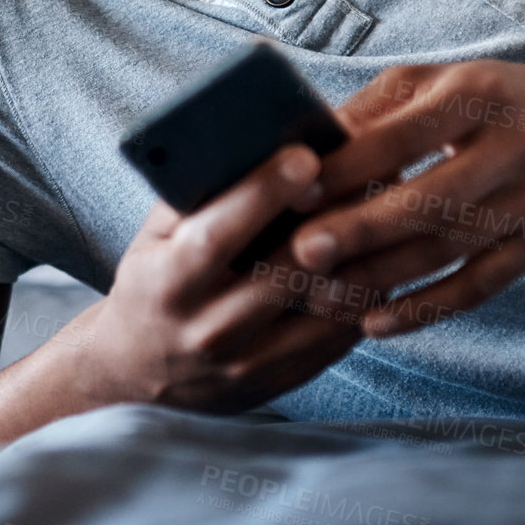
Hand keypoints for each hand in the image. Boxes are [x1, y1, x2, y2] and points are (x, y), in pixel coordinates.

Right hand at [78, 143, 361, 413]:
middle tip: (371, 173)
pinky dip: (363, 295)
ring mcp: (247, 364)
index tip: (304, 155)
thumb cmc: (151, 286)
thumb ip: (192, 200)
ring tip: (386, 212)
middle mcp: (206, 330)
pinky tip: (378, 259)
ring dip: (361, 258)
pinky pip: (337, 335)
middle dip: (330, 220)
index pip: (217, 235)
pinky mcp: (280, 382)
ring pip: (323, 308)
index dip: (263, 194)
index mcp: (166, 285)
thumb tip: (250, 142)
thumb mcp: (151, 241)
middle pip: (283, 272)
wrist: (139, 375)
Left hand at [288, 59, 524, 339]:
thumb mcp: (429, 82)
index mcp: (478, 93)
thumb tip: (301, 156)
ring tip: (320, 296)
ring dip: (382, 278)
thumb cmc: (478, 97)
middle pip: (432, 200)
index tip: (295, 193)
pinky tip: (373, 324)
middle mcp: (515, 147)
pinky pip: (479, 287)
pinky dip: (424, 310)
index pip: (404, 137)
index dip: (349, 168)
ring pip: (451, 250)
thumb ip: (368, 113)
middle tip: (301, 253)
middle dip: (362, 230)